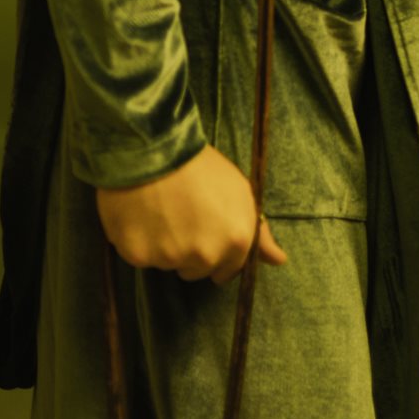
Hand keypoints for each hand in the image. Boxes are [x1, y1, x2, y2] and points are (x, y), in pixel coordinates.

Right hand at [96, 145, 287, 284]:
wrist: (156, 148)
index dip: (217, 252)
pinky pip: (141, 258)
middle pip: (197, 271)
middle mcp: (206, 256)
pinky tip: (141, 216)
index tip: (206, 234)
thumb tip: (279, 261)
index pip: (228, 270)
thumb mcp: (241, 192)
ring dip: (165, 247)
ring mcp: (171, 258)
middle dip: (191, 251)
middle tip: (182, 217)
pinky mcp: (138, 256)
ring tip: (161, 212)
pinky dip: (140, 243)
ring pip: (169, 264)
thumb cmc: (201, 166)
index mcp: (236, 240)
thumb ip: (259, 232)